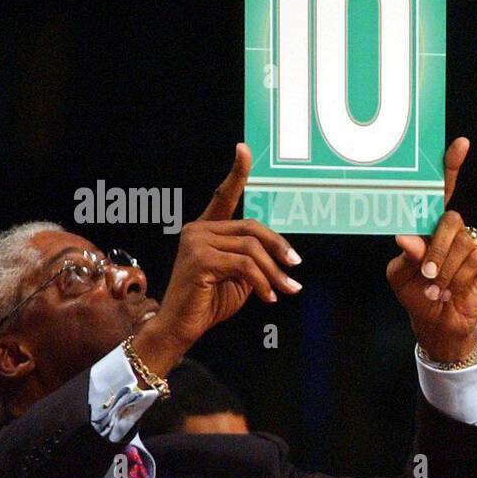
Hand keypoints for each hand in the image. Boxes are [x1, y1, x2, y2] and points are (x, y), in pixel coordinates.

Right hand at [133, 144, 301, 375]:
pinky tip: (268, 298)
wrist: (181, 328)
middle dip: (279, 249)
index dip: (237, 172)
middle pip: (252, 228)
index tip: (244, 149)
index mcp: (206, 230)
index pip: (224, 196)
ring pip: (252, 249)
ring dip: (274, 273)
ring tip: (285, 290)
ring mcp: (196, 242)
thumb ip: (253, 260)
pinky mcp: (200, 259)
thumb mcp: (238, 278)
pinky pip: (245, 266)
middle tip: (295, 269)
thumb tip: (284, 258)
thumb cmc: (209, 303)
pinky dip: (263, 283)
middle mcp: (198, 229)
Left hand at [386, 137, 476, 362]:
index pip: (440, 190)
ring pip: (461, 243)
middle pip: (449, 220)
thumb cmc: (416, 293)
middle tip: (428, 274)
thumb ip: (406, 254)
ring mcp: (469, 242)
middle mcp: (450, 229)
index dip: (450, 166)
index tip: (460, 144)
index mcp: (428, 225)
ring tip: (438, 288)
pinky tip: (454, 289)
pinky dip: (460, 278)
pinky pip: (474, 259)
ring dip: (447, 271)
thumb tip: (407, 237)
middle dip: (437, 250)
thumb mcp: (400, 274)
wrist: (437, 323)